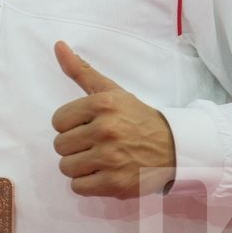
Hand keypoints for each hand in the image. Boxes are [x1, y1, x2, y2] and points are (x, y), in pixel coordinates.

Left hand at [49, 41, 174, 198]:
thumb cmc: (137, 118)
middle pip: (60, 145)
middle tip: (97, 144)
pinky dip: (87, 184)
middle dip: (75, 146)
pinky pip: (78, 187)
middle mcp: (106, 130)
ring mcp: (111, 159)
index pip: (58, 121)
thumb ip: (81, 71)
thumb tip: (57, 45)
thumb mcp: (111, 91)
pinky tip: (103, 174)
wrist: (174, 147)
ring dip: (79, 166)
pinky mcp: (116, 184)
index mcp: (102, 104)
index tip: (88, 126)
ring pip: (66, 167)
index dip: (70, 125)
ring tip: (99, 159)